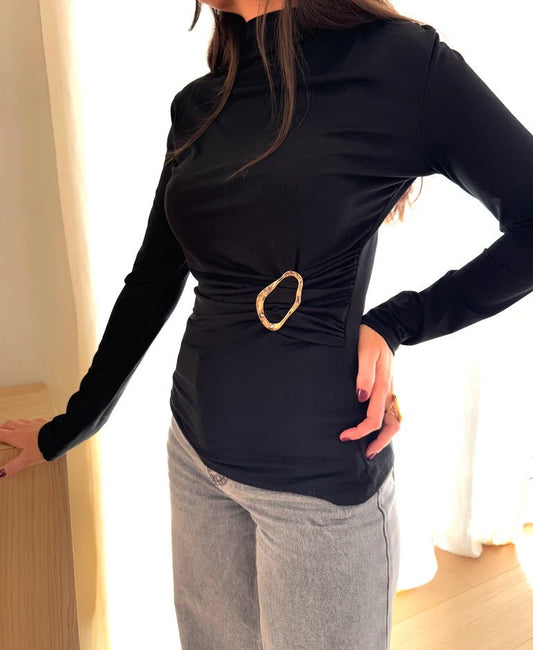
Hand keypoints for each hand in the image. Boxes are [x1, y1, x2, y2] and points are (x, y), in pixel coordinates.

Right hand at [0, 418, 48, 478]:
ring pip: (21, 421)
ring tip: (14, 426)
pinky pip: (35, 420)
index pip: (1, 434)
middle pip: (9, 424)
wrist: (61, 436)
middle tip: (0, 430)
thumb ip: (14, 466)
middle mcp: (24, 428)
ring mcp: (34, 423)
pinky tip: (34, 424)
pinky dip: (31, 422)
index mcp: (17, 436)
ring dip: (15, 423)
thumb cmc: (45, 446)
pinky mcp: (44, 422)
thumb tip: (1, 473)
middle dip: (3, 427)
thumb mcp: (27, 459)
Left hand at [339, 324, 400, 457]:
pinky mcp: (387, 389)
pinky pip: (389, 413)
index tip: (344, 436)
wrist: (382, 329)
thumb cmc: (370, 339)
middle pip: (392, 426)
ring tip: (370, 448)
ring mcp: (389, 392)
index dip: (360, 431)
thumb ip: (363, 375)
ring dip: (384, 437)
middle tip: (365, 454)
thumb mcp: (365, 353)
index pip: (374, 419)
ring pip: (394, 421)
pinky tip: (372, 429)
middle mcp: (389, 393)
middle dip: (379, 442)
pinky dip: (383, 426)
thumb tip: (361, 397)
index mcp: (383, 387)